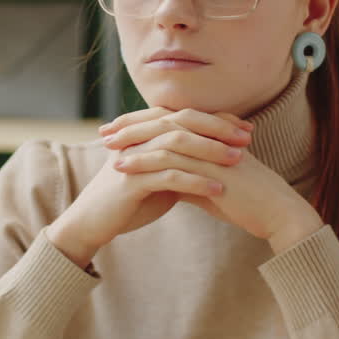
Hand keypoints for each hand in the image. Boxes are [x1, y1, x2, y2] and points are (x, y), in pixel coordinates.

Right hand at [46, 107, 251, 266]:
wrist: (92, 222)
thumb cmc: (128, 200)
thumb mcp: (157, 176)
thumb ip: (179, 162)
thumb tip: (211, 157)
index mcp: (144, 132)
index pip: (185, 115)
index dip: (216, 119)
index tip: (245, 128)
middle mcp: (137, 138)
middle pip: (182, 122)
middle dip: (218, 128)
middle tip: (246, 137)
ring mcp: (132, 157)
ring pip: (176, 144)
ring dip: (210, 151)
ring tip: (237, 160)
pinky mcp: (130, 181)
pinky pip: (168, 175)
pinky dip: (195, 180)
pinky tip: (218, 189)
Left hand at [105, 109, 324, 254]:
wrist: (277, 213)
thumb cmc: (248, 202)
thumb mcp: (213, 187)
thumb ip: (190, 179)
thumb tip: (165, 182)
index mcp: (212, 136)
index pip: (172, 120)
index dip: (144, 121)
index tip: (118, 127)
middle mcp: (211, 138)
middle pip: (165, 121)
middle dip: (132, 124)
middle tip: (105, 129)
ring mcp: (212, 151)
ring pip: (165, 138)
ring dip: (133, 141)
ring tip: (107, 147)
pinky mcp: (211, 170)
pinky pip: (172, 161)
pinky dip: (144, 162)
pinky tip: (123, 167)